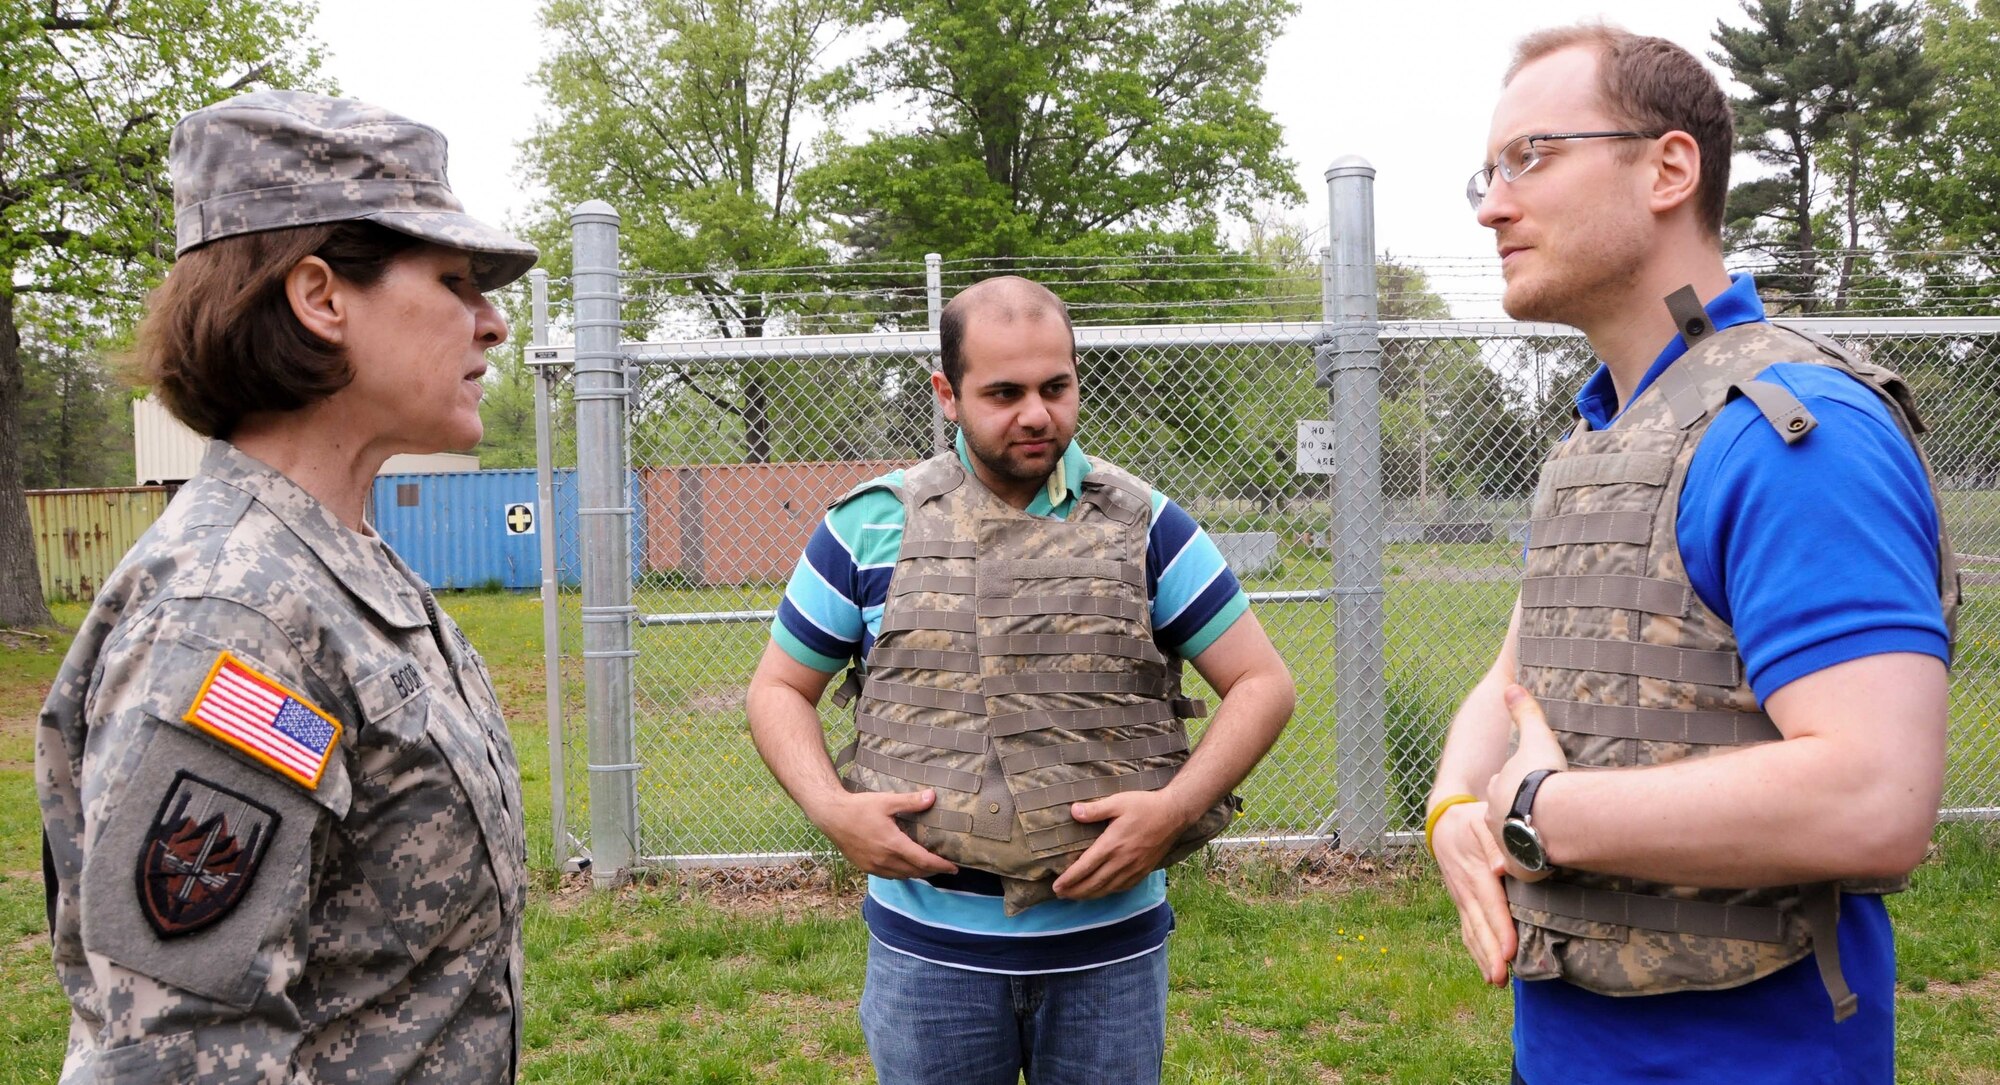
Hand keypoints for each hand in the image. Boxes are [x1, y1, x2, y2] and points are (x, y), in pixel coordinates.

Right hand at [812, 789, 957, 879]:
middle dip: (932, 871)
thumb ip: (911, 802)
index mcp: (893, 844)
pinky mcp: (865, 867)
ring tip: (929, 868)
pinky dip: (902, 874)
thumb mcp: (887, 801)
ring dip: (918, 874)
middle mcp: (884, 859)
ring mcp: (874, 866)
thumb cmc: (859, 807)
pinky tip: (906, 867)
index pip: (923, 861)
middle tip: (946, 868)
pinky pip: (889, 876)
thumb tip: (932, 797)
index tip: (954, 868)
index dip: (940, 866)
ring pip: (902, 876)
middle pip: (915, 872)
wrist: (832, 816)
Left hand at [1050, 789, 1194, 899]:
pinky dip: (1108, 893)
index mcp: (1112, 844)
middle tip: (1059, 895)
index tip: (1056, 886)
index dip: (1069, 879)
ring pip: (1107, 889)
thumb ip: (1095, 809)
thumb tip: (1073, 811)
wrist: (1174, 814)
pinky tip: (1101, 892)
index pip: (1085, 867)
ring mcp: (1133, 868)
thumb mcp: (1118, 801)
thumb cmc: (1145, 805)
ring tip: (1075, 897)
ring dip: (1089, 895)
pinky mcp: (1143, 871)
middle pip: (1093, 883)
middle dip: (1075, 891)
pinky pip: (1122, 888)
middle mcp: (1122, 860)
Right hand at [1431, 799, 1515, 984]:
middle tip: (1502, 978)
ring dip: (1482, 958)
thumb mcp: (1482, 821)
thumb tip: (1502, 868)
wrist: (1443, 822)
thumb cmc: (1470, 821)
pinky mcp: (1461, 903)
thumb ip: (1494, 843)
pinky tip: (1486, 969)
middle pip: (1479, 926)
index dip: (1500, 929)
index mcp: (1475, 871)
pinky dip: (1476, 951)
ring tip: (1496, 981)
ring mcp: (1461, 899)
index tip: (1509, 951)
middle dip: (1490, 954)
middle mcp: (1466, 890)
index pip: (1490, 904)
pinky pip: (1467, 930)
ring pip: (1472, 932)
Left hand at [1484, 684, 1567, 882]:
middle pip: (1503, 815)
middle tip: (1537, 812)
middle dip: (1515, 813)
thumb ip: (1524, 712)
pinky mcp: (1518, 868)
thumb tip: (1511, 687)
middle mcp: (1493, 818)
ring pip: (1511, 841)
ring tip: (1542, 837)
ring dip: (1523, 839)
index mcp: (1497, 788)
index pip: (1503, 785)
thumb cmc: (1543, 777)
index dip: (1516, 784)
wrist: (1551, 818)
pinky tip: (1544, 861)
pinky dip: (1531, 865)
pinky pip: (1523, 867)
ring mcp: (1504, 844)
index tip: (1529, 784)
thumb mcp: (1535, 738)